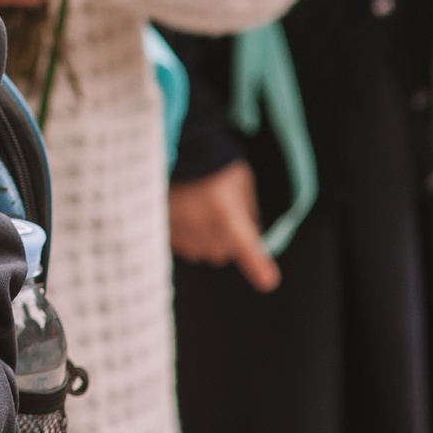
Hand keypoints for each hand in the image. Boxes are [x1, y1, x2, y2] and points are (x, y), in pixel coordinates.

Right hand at [168, 163, 278, 291]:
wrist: (175, 151)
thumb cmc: (215, 163)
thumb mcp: (242, 183)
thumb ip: (248, 212)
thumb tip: (250, 234)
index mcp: (226, 212)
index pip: (246, 245)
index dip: (257, 264)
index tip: (268, 281)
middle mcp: (203, 227)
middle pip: (222, 253)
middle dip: (227, 241)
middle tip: (222, 214)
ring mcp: (181, 231)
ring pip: (202, 252)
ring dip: (206, 239)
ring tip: (200, 211)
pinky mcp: (164, 231)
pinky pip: (184, 246)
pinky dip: (188, 235)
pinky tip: (186, 213)